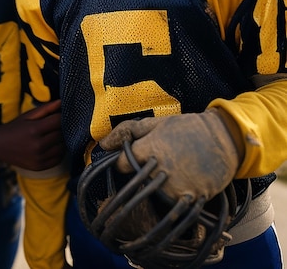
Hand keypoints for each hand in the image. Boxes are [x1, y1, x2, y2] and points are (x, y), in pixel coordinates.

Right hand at [0, 99, 64, 169]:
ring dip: (62, 140)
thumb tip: (62, 102)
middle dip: (62, 128)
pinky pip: (58, 158)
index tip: (59, 115)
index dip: (61, 116)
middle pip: (61, 134)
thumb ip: (46, 109)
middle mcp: (38, 145)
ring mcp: (39, 158)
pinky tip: (53, 146)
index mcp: (34, 129)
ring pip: (62, 147)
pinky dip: (59, 151)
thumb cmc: (14, 128)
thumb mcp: (27, 115)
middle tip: (57, 125)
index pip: (58, 121)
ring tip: (55, 135)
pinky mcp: (40, 167)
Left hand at [99, 110, 241, 201]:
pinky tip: (179, 181)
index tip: (130, 158)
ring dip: (155, 187)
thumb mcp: (156, 123)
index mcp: (149, 149)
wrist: (224, 139)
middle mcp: (159, 171)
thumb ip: (128, 131)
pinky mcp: (189, 199)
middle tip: (152, 165)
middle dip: (137, 175)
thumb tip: (103, 143)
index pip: (121, 164)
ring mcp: (175, 187)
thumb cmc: (186, 128)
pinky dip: (171, 195)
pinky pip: (170, 204)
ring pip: (151, 194)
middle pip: (134, 181)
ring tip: (170, 171)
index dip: (123, 161)